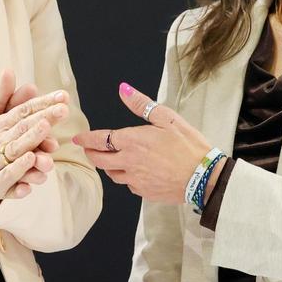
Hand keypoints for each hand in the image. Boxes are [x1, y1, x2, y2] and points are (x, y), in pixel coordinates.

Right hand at [0, 69, 68, 209]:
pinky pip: (7, 176)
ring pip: (16, 149)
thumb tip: (9, 70)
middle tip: (63, 109)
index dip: (43, 103)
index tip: (62, 96)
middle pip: (24, 127)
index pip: (23, 110)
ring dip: (31, 138)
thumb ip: (0, 98)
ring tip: (46, 128)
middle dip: (44, 117)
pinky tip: (30, 160)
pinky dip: (18, 169)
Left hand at [73, 82, 214, 204]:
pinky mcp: (145, 192)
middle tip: (89, 149)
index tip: (78, 139)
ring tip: (112, 159)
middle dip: (91, 154)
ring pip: (112, 174)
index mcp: (132, 141)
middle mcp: (129, 162)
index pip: (99, 140)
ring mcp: (136, 180)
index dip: (85, 139)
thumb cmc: (188, 145)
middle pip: (99, 160)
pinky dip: (127, 177)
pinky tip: (136, 172)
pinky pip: (129, 185)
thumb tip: (123, 89)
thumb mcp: (167, 118)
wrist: (204, 177)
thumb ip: (141, 104)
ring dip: (108, 166)